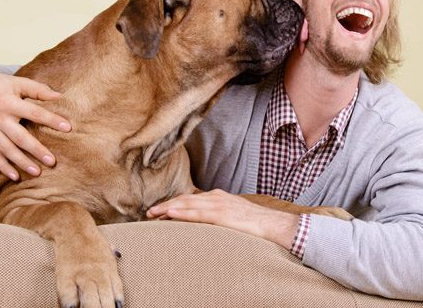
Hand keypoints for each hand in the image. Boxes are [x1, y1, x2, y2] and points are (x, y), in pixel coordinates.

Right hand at [0, 69, 71, 179]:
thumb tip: (59, 96)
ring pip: (6, 149)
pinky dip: (3, 167)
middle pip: (19, 137)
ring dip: (21, 162)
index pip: (34, 113)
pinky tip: (16, 177)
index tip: (68, 128)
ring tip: (37, 172)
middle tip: (52, 161)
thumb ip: (38, 90)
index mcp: (9, 103)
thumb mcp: (18, 82)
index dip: (51, 120)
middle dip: (36, 150)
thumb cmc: (0, 86)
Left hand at [146, 189, 299, 248]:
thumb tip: (208, 224)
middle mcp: (217, 197)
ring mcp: (219, 205)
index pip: (191, 198)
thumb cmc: (255, 223)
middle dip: (166, 205)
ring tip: (153, 214)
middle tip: (149, 213)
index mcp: (219, 197)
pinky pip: (198, 213)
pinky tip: (170, 214)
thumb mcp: (234, 216)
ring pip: (188, 204)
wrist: (273, 224)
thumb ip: (219, 216)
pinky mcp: (222, 215)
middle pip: (185, 199)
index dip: (174, 204)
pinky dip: (182, 212)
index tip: (160, 211)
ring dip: (168, 208)